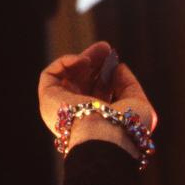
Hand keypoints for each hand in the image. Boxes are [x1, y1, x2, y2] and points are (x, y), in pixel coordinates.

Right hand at [38, 41, 156, 138]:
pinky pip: (50, 75)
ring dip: (84, 58)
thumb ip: (129, 84)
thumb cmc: (126, 126)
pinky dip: (65, 63)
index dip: (107, 74)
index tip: (116, 60)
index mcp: (98, 120)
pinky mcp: (47, 99)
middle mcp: (78, 115)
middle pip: (83, 82)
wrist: (107, 136)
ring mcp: (61, 107)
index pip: (99, 92)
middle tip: (106, 48)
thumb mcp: (137, 103)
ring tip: (101, 50)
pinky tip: (83, 61)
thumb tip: (119, 67)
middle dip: (95, 62)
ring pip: (68, 76)